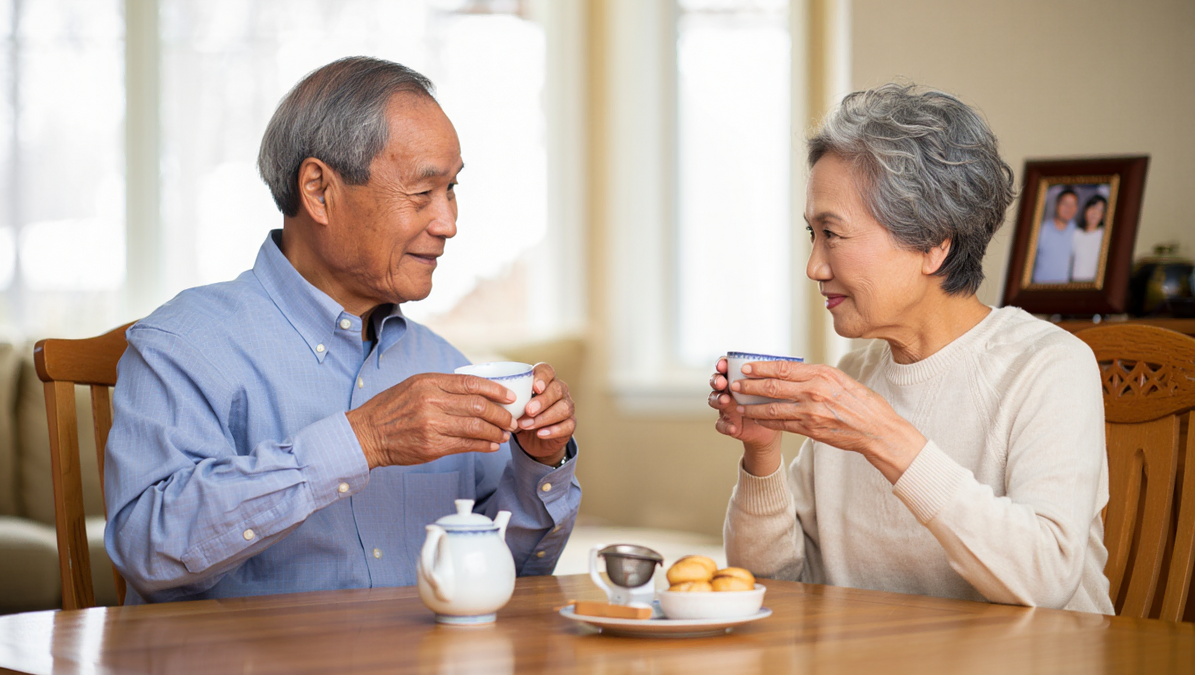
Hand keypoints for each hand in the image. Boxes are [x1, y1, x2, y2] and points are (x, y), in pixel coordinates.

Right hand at [347, 373, 517, 469]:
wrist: (366, 434)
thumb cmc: (391, 409)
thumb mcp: (414, 385)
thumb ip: (442, 386)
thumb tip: (476, 389)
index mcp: (429, 382)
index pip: (471, 383)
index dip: (495, 390)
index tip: (510, 397)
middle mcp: (431, 401)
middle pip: (478, 406)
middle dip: (501, 414)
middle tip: (511, 420)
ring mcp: (432, 425)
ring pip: (476, 427)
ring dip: (496, 431)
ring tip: (504, 434)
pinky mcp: (432, 446)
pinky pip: (466, 445)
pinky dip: (483, 445)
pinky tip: (491, 445)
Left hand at [513, 363, 575, 465]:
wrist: (533, 440)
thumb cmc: (521, 416)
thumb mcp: (512, 406)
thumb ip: (506, 398)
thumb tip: (489, 394)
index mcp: (545, 380)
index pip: (547, 370)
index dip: (542, 377)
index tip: (534, 387)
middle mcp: (559, 390)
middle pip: (556, 389)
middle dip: (542, 400)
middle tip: (528, 410)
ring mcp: (567, 406)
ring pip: (563, 408)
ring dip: (544, 417)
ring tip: (527, 425)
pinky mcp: (570, 424)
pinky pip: (567, 425)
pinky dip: (553, 430)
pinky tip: (541, 433)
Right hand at [708, 357, 782, 475]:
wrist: (778, 423)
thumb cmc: (778, 398)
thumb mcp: (778, 384)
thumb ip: (775, 373)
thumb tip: (787, 359)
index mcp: (740, 376)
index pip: (726, 365)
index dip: (722, 363)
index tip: (723, 363)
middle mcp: (730, 389)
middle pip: (716, 381)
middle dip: (716, 380)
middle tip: (722, 382)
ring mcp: (727, 406)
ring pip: (713, 400)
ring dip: (718, 399)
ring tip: (725, 401)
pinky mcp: (729, 422)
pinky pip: (720, 424)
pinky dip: (725, 425)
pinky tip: (733, 427)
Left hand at [731, 361, 926, 482]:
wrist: (878, 429)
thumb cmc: (862, 402)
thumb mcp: (841, 379)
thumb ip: (818, 375)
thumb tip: (795, 371)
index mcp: (822, 374)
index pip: (784, 368)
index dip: (761, 367)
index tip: (746, 367)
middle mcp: (814, 391)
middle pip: (773, 386)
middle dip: (750, 385)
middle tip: (734, 384)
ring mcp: (811, 412)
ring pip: (772, 407)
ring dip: (752, 405)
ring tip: (738, 403)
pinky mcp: (810, 430)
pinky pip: (782, 424)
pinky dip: (765, 421)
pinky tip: (755, 419)